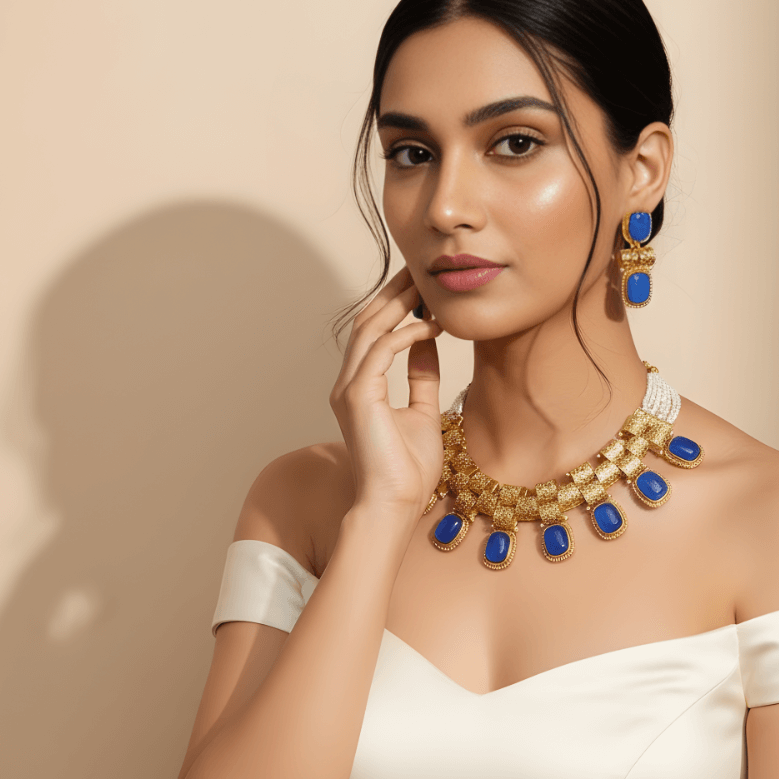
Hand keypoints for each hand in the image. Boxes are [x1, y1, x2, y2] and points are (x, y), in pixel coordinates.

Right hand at [330, 266, 442, 513]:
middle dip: (394, 295)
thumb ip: (422, 377)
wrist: (396, 504)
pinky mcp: (358, 398)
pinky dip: (405, 335)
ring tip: (427, 290)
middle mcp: (348, 383)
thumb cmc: (408, 470)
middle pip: (367, 322)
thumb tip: (428, 341)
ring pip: (369, 331)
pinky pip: (380, 352)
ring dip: (399, 306)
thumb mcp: (423, 411)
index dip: (395, 306)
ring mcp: (349, 390)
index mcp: (360, 387)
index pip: (373, 333)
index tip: (422, 288)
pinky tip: (430, 327)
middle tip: (422, 274)